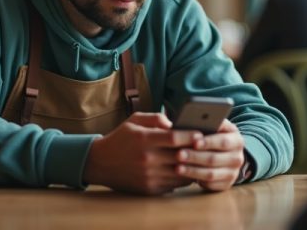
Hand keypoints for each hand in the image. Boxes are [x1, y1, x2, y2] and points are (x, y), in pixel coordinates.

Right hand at [83, 112, 201, 194]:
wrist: (101, 163)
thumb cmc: (121, 138)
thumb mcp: (134, 120)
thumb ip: (156, 118)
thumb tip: (175, 123)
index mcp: (144, 139)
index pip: (174, 138)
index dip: (190, 136)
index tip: (201, 134)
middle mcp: (147, 159)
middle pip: (181, 156)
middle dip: (195, 151)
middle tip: (205, 146)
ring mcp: (149, 176)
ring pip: (181, 173)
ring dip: (191, 166)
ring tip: (198, 159)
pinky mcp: (149, 189)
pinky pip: (174, 185)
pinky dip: (181, 178)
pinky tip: (184, 170)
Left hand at [174, 119, 245, 191]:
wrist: (219, 153)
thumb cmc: (208, 136)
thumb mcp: (209, 127)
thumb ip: (200, 123)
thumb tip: (180, 122)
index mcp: (235, 138)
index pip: (223, 141)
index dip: (208, 142)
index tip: (194, 142)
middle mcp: (238, 156)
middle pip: (215, 158)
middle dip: (195, 157)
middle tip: (178, 154)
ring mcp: (233, 172)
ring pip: (211, 173)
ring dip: (193, 170)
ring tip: (177, 167)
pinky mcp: (226, 184)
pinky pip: (210, 185)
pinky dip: (196, 180)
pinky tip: (184, 176)